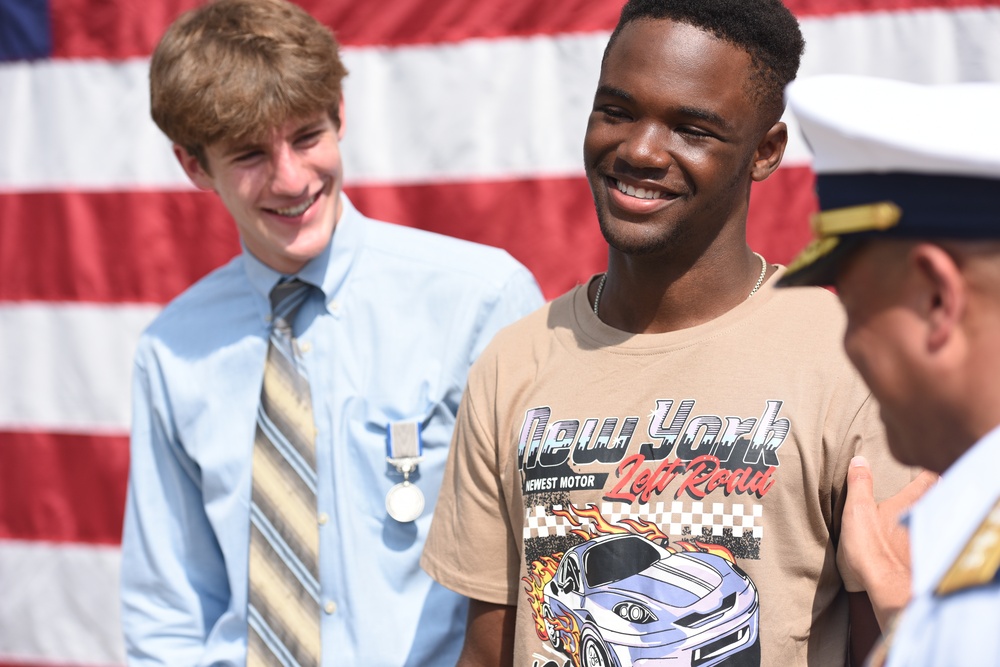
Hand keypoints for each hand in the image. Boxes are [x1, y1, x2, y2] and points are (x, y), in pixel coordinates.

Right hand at [839, 456, 937, 629]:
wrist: (892, 588)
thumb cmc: (873, 548)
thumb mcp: (857, 510)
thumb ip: (859, 484)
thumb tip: (860, 460)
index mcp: (907, 503)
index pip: (926, 480)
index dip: (928, 472)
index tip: (927, 467)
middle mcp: (923, 519)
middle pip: (936, 501)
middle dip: (934, 494)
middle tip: (931, 487)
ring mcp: (927, 540)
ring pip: (934, 522)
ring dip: (929, 518)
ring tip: (920, 516)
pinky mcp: (925, 559)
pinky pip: (929, 543)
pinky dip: (924, 540)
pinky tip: (912, 545)